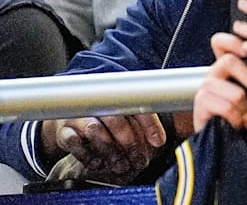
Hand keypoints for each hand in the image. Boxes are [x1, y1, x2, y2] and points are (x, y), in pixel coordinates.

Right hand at [42, 113, 165, 184]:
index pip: (136, 106)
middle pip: (116, 119)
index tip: (158, 141)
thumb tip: (163, 138)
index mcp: (118, 98)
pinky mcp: (65, 131)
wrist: (70, 124)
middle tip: (139, 160)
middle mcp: (98, 104)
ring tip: (121, 166)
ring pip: (96, 130)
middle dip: (130, 143)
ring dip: (111, 151)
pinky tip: (98, 163)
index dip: (150, 124)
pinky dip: (88, 155)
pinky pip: (74, 142)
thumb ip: (143, 125)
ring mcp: (80, 116)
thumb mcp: (126, 120)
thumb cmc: (104, 121)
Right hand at [193, 32, 246, 133]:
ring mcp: (205, 89)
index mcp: (228, 66)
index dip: (231, 41)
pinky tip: (239, 123)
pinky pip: (223, 105)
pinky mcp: (200, 106)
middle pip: (228, 61)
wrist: (234, 142)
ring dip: (243, 105)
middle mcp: (214, 75)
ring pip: (230, 88)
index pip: (221, 42)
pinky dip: (236, 117)